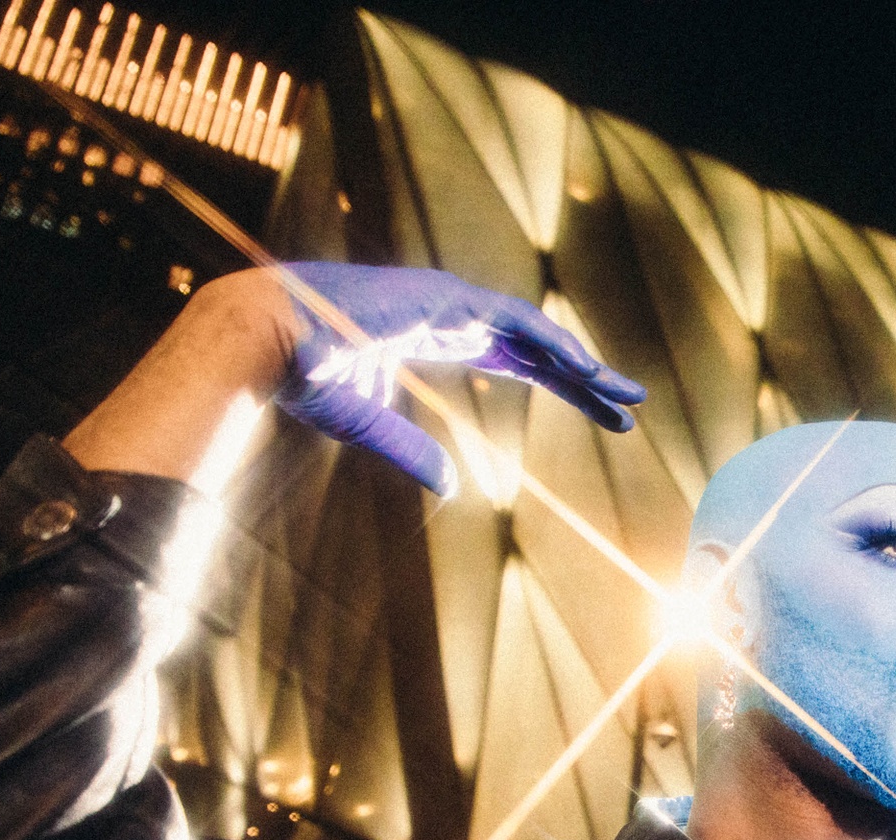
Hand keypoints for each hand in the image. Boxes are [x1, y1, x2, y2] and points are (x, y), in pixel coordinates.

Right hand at [275, 263, 645, 495]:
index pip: (515, 361)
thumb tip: (452, 486)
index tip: (600, 412)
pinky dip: (552, 342)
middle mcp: (451, 315)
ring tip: (625, 393)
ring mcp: (449, 301)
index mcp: (434, 336)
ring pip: (534, 333)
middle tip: (630, 406)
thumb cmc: (305, 377)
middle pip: (536, 349)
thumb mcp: (371, 424)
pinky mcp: (443, 297)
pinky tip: (586, 367)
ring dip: (582, 362)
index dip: (560, 384)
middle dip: (584, 378)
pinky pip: (513, 320)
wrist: (266, 340)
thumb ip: (413, 451)